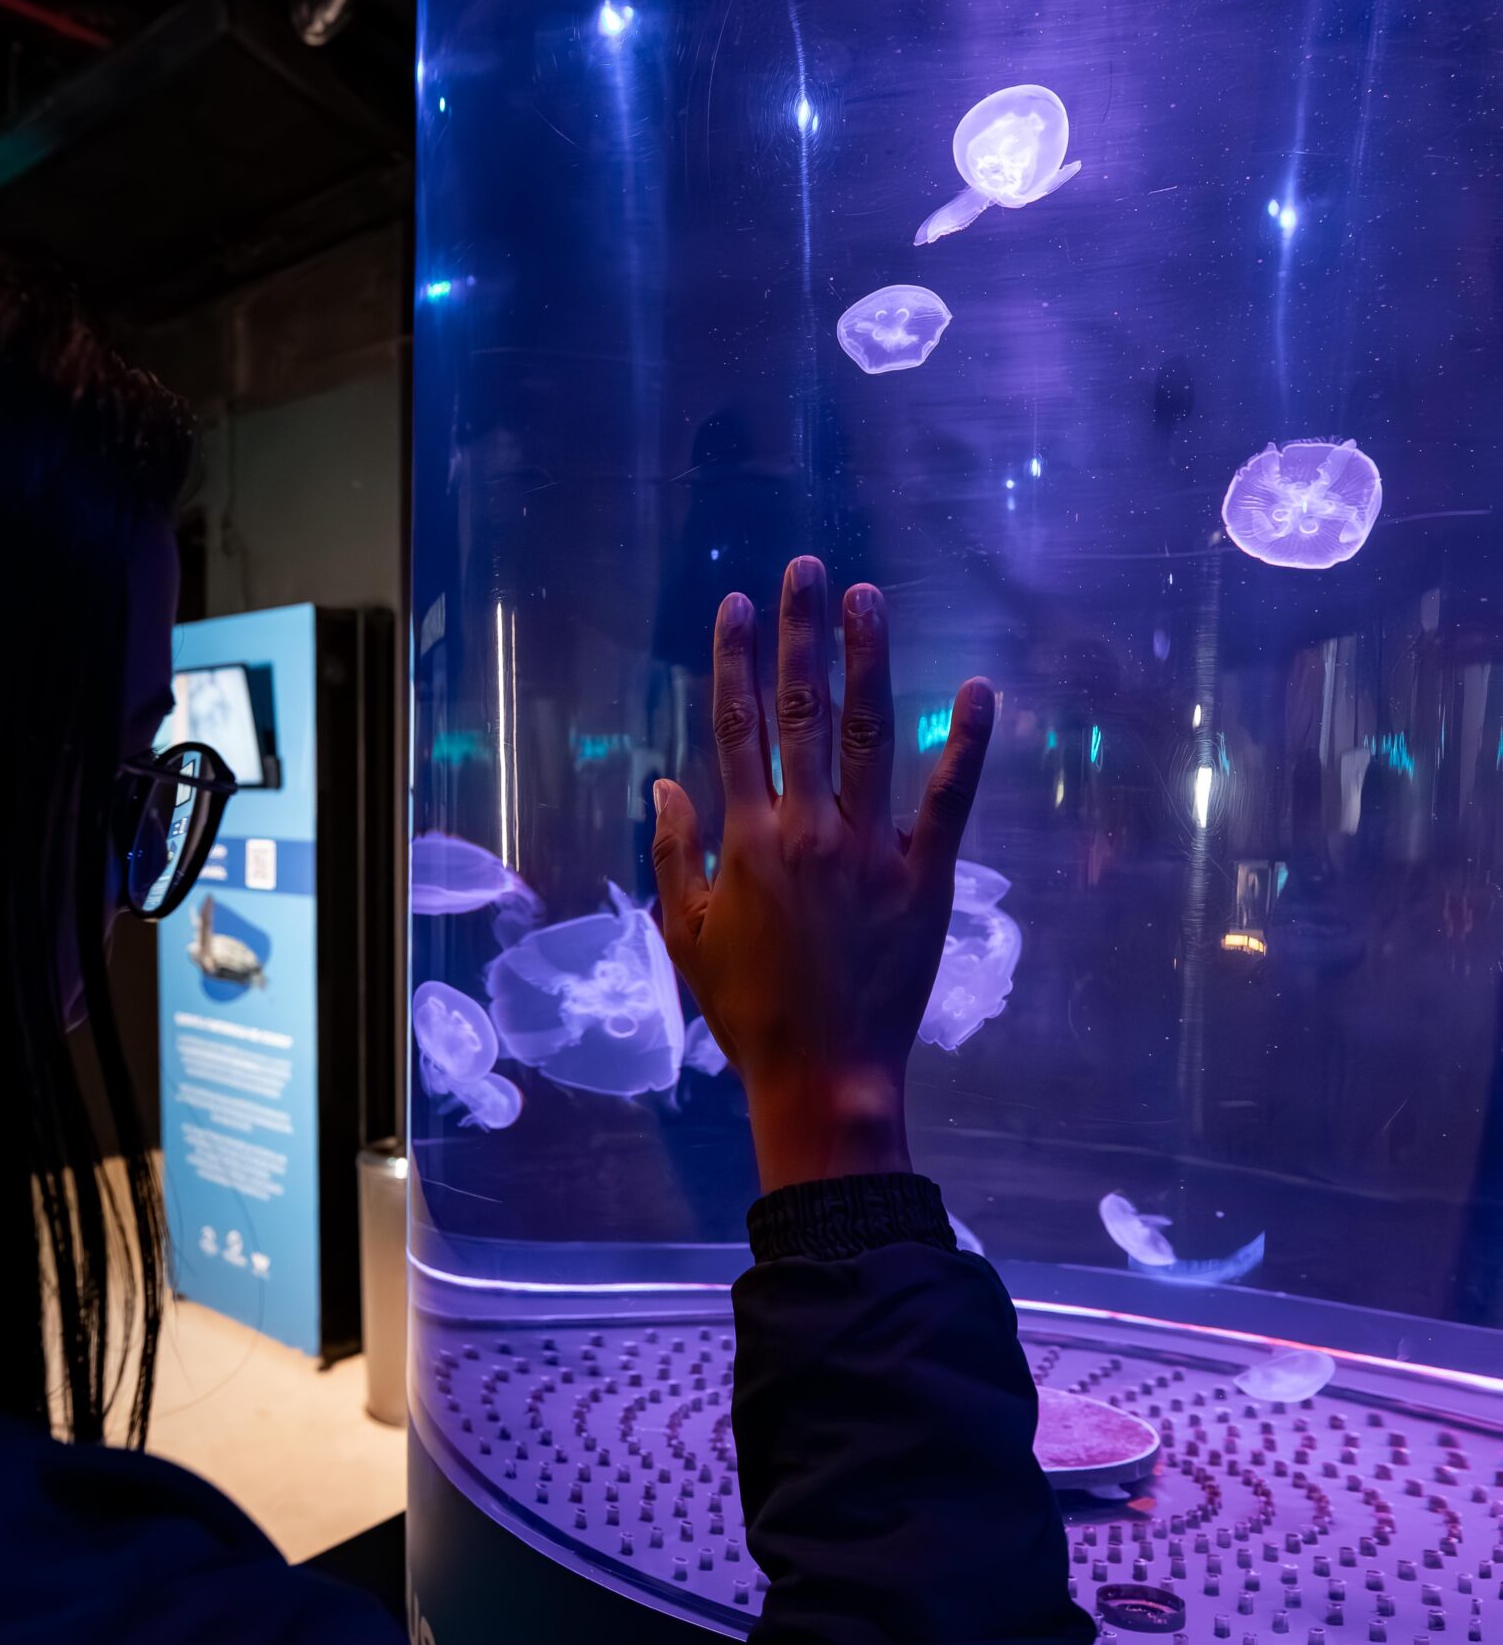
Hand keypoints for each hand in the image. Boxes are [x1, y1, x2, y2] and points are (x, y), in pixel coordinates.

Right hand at [652, 555, 993, 1193]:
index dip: (735, 660)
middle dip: (802, 633)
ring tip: (870, 599)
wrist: (823, 1074)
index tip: (736, 606)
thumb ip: (673, 853)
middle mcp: (808, 827)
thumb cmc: (749, 1011)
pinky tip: (978, 689)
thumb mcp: (687, 933)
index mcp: (747, 838)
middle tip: (809, 570)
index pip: (737, 726)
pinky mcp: (925, 874)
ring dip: (868, 661)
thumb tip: (666, 784)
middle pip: (801, 710)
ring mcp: (870, 847)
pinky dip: (966, 743)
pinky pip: (948, 797)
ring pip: (866, 734)